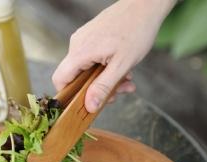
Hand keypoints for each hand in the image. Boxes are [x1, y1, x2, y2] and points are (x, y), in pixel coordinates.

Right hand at [52, 0, 175, 111]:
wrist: (146, 4)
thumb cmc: (136, 30)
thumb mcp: (121, 65)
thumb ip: (103, 87)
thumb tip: (89, 106)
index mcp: (80, 52)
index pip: (60, 79)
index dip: (68, 96)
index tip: (83, 104)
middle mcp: (77, 45)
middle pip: (76, 77)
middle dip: (96, 90)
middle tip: (117, 93)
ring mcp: (83, 40)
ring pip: (87, 70)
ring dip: (105, 80)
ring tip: (126, 80)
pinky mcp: (91, 38)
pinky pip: (92, 60)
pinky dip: (106, 68)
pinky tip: (122, 68)